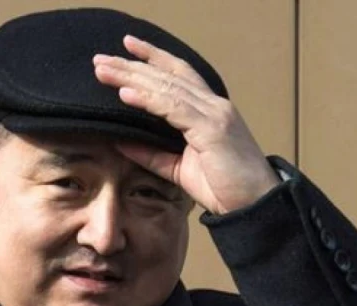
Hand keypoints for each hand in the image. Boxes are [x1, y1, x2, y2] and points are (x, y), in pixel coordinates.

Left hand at [93, 35, 280, 214]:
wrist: (255, 206)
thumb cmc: (224, 187)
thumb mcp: (179, 168)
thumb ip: (151, 154)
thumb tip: (119, 141)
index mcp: (209, 110)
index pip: (178, 74)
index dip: (153, 58)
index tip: (126, 47)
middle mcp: (213, 106)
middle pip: (167, 75)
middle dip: (132, 64)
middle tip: (100, 58)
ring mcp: (214, 114)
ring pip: (167, 87)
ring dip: (132, 77)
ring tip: (104, 71)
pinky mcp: (213, 130)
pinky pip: (174, 108)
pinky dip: (148, 100)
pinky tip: (126, 94)